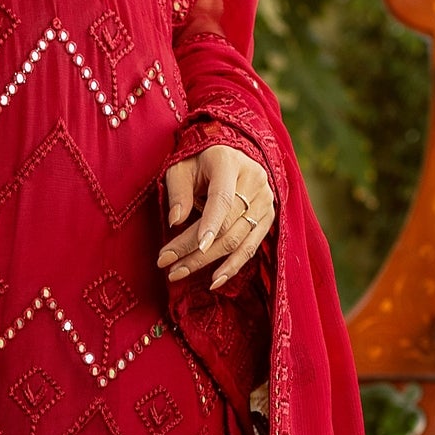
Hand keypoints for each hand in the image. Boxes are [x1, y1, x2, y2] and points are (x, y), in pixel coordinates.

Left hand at [158, 142, 275, 291]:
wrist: (229, 153)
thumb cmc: (198, 161)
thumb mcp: (180, 167)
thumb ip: (178, 192)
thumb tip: (175, 222)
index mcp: (229, 162)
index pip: (222, 198)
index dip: (210, 224)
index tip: (196, 247)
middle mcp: (254, 180)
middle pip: (227, 225)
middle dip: (195, 250)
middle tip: (167, 265)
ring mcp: (265, 200)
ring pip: (238, 240)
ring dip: (208, 262)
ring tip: (179, 273)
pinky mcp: (268, 217)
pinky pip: (251, 247)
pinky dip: (232, 266)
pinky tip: (214, 281)